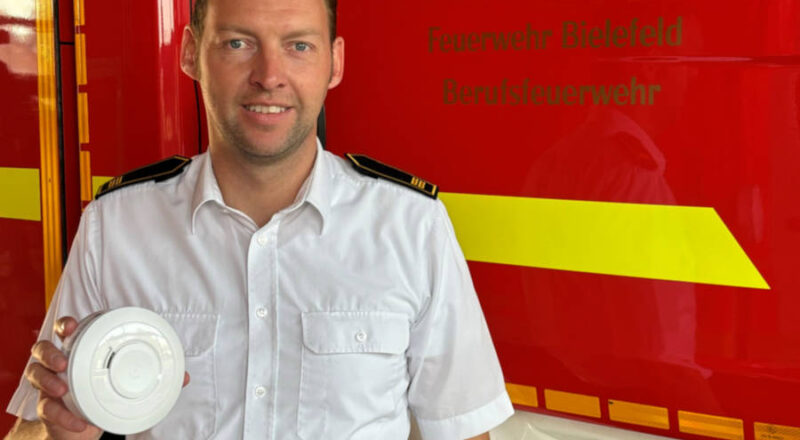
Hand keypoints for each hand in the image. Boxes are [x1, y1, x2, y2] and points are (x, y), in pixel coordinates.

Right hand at [24, 316, 191, 439]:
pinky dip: (62, 415)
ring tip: (63, 388)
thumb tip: (184, 377)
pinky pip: (47, 408)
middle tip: (64, 361)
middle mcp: (60, 363)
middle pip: (42, 348)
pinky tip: (79, 422)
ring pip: (36, 373)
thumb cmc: (103, 391)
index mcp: (79, 349)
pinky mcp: (47, 408)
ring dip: (48, 379)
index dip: (65, 325)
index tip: (72, 326)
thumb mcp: (126, 381)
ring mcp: (50, 384)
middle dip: (50, 351)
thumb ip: (155, 376)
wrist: (81, 422)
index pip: (65, 330)